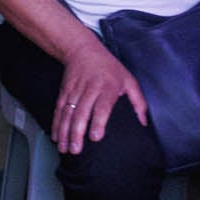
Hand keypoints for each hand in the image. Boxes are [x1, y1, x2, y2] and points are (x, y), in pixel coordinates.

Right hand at [52, 38, 147, 154]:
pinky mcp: (64, 92)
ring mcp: (74, 91)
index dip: (97, 122)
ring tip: (64, 148)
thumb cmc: (109, 67)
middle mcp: (89, 90)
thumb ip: (138, 102)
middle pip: (81, 113)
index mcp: (107, 88)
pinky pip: (59, 110)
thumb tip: (143, 123)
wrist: (82, 48)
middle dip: (77, 132)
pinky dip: (56, 124)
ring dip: (64, 132)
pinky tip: (56, 136)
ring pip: (67, 113)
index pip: (101, 107)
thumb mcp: (129, 79)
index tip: (95, 137)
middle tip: (76, 150)